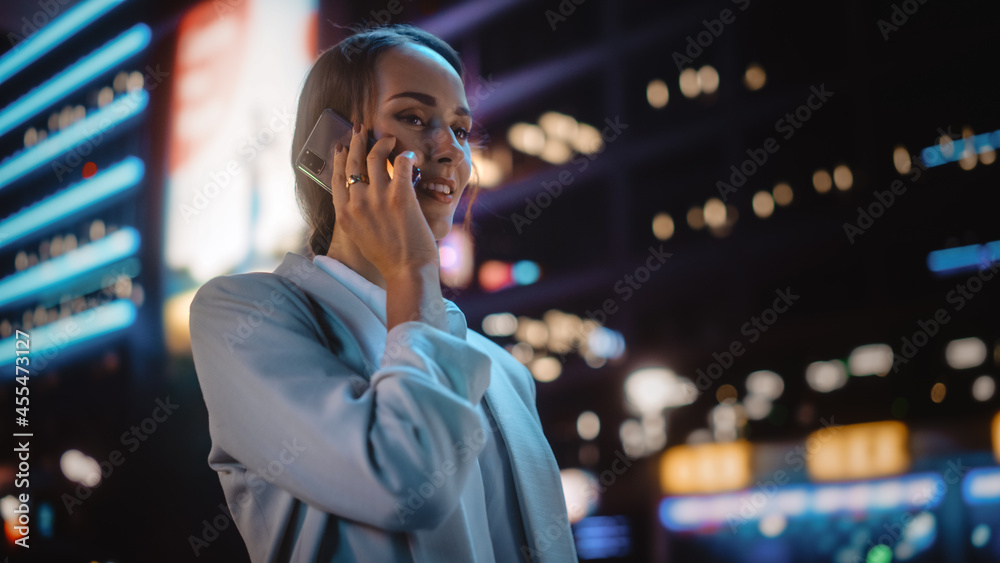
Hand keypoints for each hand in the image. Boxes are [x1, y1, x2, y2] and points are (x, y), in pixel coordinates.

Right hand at [324, 123, 439, 280]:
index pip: (337, 178)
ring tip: (389, 139)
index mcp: (344, 214)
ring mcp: (377, 198)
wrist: (407, 271)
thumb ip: (355, 217)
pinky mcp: (400, 196)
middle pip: (352, 162)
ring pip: (375, 157)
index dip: (339, 158)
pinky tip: (410, 155)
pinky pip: (401, 164)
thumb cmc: (388, 258)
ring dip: (382, 143)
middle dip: (356, 141)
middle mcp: (357, 203)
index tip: (342, 147)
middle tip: (361, 130)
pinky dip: (406, 156)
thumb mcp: (360, 237)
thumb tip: (358, 200)